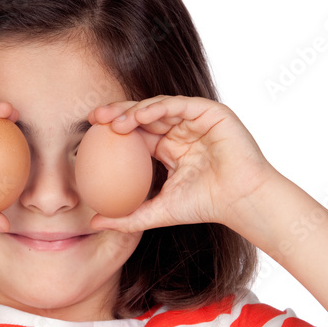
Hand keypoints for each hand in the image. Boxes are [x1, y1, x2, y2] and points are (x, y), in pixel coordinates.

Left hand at [87, 96, 278, 231]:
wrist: (240, 201)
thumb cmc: (204, 206)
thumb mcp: (157, 213)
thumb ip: (126, 218)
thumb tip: (93, 223)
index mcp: (168, 149)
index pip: (135, 134)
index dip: (111, 131)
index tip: (87, 134)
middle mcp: (180, 131)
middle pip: (142, 115)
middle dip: (116, 113)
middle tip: (93, 118)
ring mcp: (195, 120)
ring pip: (158, 107)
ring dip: (133, 111)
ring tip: (113, 122)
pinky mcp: (209, 112)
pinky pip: (178, 104)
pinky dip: (157, 107)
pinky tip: (139, 115)